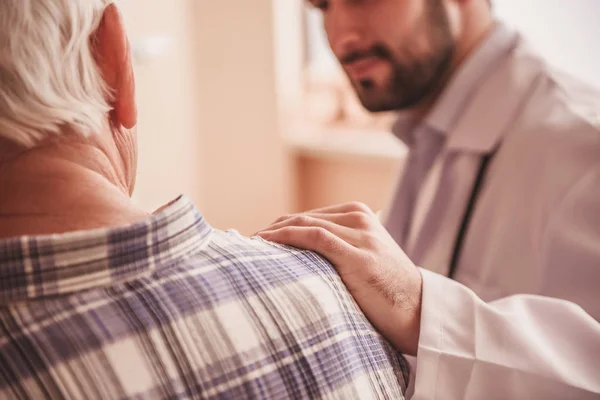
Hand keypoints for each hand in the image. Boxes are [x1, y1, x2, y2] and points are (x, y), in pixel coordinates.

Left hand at [257, 202, 422, 355]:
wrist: (418, 311)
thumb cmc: (385, 289)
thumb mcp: (363, 256)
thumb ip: (338, 246)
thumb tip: (296, 254)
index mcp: (359, 213)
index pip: (308, 216)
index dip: (279, 226)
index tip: (256, 240)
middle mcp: (360, 218)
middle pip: (303, 218)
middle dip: (271, 229)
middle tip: (245, 244)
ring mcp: (361, 235)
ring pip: (306, 225)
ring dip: (273, 233)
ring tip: (249, 246)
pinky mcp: (358, 255)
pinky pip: (315, 238)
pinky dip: (286, 237)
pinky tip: (266, 244)